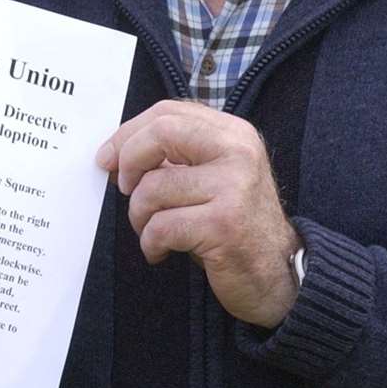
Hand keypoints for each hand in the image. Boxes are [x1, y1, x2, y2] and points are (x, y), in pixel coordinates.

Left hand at [96, 100, 300, 328]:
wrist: (279, 275)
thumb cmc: (233, 226)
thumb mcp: (212, 178)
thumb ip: (175, 157)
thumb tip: (114, 152)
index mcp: (233, 133)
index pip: (168, 112)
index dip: (128, 133)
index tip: (108, 158)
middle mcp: (238, 152)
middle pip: (160, 133)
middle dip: (128, 162)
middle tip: (123, 189)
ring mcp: (234, 187)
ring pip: (153, 188)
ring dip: (139, 216)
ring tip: (151, 231)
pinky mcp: (224, 224)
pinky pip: (161, 226)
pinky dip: (150, 243)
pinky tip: (161, 252)